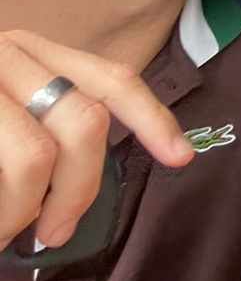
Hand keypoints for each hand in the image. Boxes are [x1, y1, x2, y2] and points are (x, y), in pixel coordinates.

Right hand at [0, 29, 192, 248]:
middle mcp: (6, 51)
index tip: (182, 158)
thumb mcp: (12, 109)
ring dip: (20, 211)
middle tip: (55, 230)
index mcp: (32, 50)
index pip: (111, 79)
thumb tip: (116, 165)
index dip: (152, 119)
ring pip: (32, 157)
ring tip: (3, 230)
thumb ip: (54, 121)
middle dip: (79, 190)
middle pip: (83, 124)